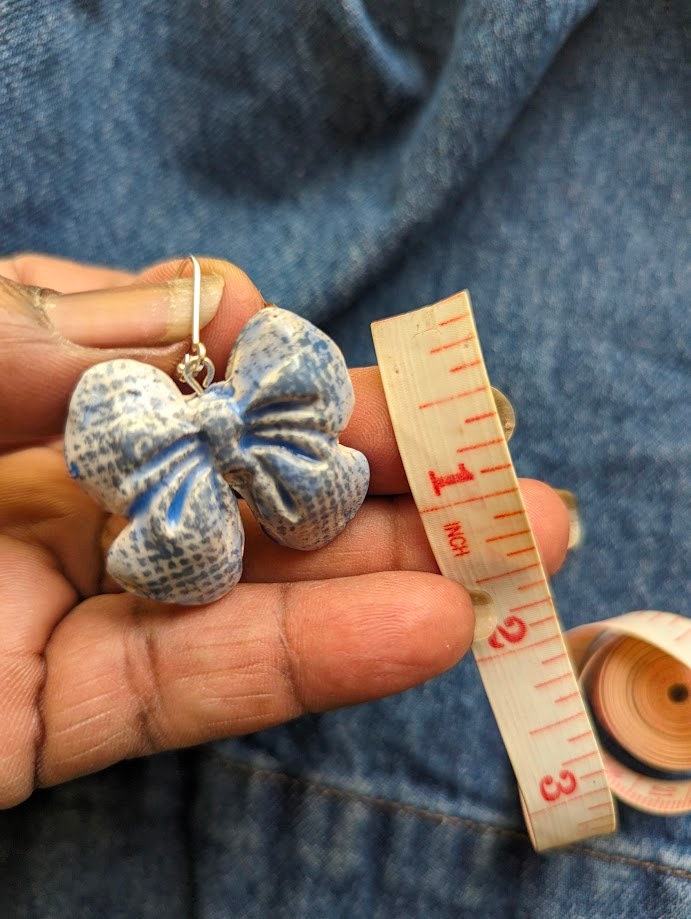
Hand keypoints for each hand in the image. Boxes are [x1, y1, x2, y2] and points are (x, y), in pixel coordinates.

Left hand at [0, 254, 570, 807]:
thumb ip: (38, 333)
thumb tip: (219, 299)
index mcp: (35, 402)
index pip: (193, 376)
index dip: (284, 370)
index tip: (352, 372)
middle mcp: (66, 502)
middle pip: (248, 486)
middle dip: (375, 475)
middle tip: (495, 466)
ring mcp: (65, 612)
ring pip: (247, 588)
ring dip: (383, 569)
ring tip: (513, 547)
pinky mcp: (53, 723)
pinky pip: (186, 690)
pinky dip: (304, 663)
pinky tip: (422, 630)